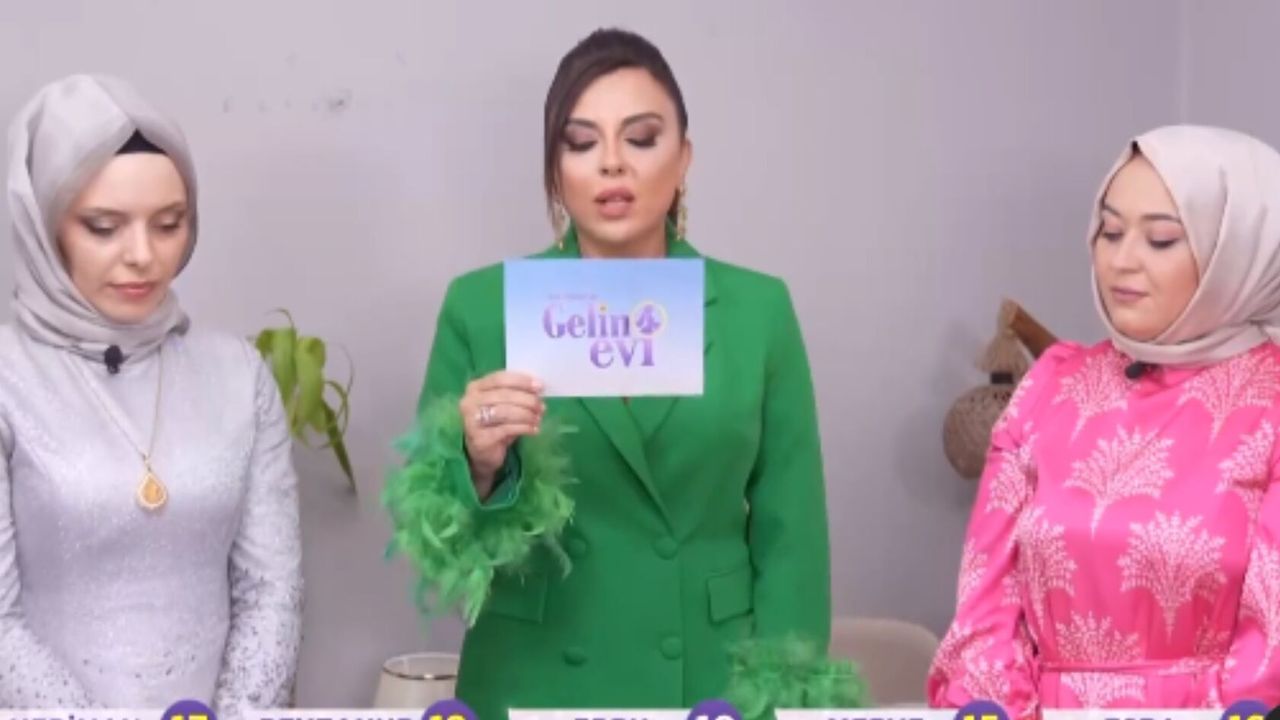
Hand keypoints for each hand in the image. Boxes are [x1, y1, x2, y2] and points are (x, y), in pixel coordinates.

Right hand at [460, 371, 544, 497]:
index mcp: (475, 388)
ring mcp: (472, 420)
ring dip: (527, 414)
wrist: (481, 453)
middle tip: (542, 406)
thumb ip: (514, 394)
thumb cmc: (494, 425)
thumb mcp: (502, 405)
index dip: (522, 381)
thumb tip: (538, 390)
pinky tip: (534, 430)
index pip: (500, 378)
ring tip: (538, 419)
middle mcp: (469, 402)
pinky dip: (524, 428)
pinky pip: (507, 429)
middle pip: (504, 395)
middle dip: (527, 400)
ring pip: (505, 411)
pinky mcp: (480, 438)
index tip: (540, 386)